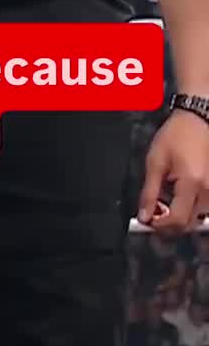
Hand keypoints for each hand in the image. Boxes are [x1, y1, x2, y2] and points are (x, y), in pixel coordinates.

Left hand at [138, 110, 208, 232]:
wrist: (199, 119)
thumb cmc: (176, 135)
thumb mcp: (156, 161)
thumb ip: (149, 192)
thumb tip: (144, 217)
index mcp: (192, 184)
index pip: (178, 221)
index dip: (160, 226)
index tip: (148, 220)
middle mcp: (208, 192)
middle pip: (189, 224)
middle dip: (169, 223)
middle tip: (154, 210)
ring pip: (197, 218)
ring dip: (180, 216)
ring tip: (167, 199)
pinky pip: (205, 209)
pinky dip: (191, 209)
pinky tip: (180, 195)